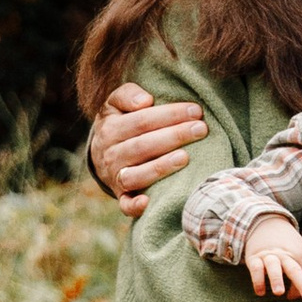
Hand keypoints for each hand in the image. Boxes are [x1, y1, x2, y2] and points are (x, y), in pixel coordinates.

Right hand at [89, 83, 206, 208]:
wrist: (101, 154)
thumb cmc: (120, 122)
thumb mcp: (116, 103)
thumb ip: (128, 94)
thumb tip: (145, 101)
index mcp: (110, 128)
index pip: (141, 120)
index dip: (169, 115)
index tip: (195, 110)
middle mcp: (111, 154)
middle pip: (143, 146)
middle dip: (174, 136)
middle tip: (201, 129)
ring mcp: (116, 177)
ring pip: (137, 175)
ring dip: (161, 167)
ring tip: (185, 157)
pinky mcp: (121, 196)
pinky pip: (125, 205)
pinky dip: (135, 206)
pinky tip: (149, 201)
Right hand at [243, 217, 301, 301]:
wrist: (264, 222)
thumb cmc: (283, 244)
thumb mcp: (295, 252)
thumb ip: (299, 271)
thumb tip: (298, 295)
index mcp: (295, 254)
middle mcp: (283, 255)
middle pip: (294, 269)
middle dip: (301, 283)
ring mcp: (268, 256)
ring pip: (273, 267)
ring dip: (276, 279)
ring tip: (279, 293)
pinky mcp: (254, 257)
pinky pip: (256, 269)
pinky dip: (257, 281)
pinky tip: (260, 292)